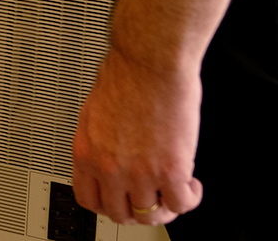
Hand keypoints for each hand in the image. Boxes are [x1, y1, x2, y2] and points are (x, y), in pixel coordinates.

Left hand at [71, 44, 202, 225]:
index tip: (119, 201)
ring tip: (173, 191)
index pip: (88, 199)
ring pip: (151, 214)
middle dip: (137, 209)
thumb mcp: (93, 114)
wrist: (149, 62)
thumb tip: (108, 156)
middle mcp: (110, 168)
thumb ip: (99, 143)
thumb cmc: (125, 76)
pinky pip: (182, 204)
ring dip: (165, 207)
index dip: (106, 205)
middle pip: (120, 213)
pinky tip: (191, 184)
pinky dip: (189, 199)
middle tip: (150, 198)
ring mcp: (140, 173)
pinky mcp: (171, 170)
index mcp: (86, 152)